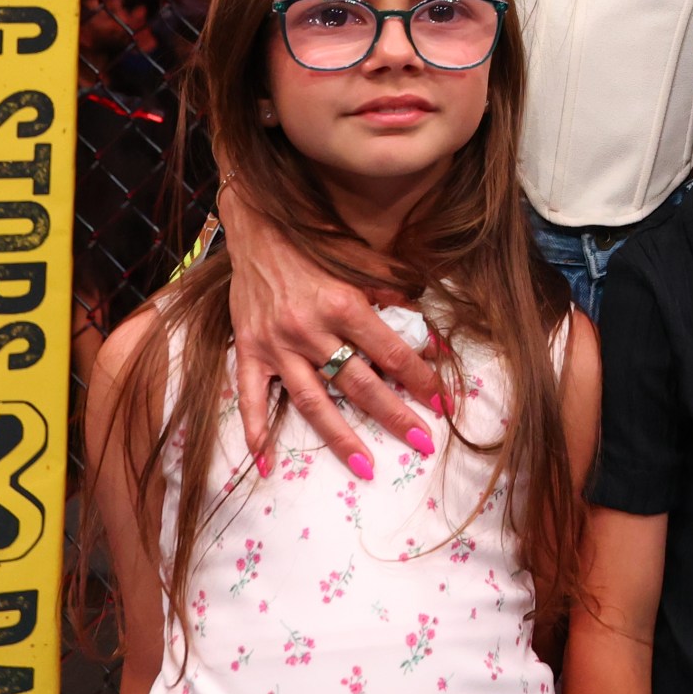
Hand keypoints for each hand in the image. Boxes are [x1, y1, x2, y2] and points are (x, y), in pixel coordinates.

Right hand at [224, 189, 441, 473]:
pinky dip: (256, 431)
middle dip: (394, 415)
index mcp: (344, 304)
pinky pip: (251, 397)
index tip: (442, 404)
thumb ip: (396, 293)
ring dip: (340, 438)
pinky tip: (264, 464)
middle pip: (359, 383)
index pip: (392, 352)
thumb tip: (428, 331)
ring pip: (314, 400)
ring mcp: (277, 344)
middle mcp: (311, 330)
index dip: (420, 379)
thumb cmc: (319, 242)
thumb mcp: (364, 260)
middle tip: (422, 442)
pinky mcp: (249, 350)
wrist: (260, 225)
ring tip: (366, 468)